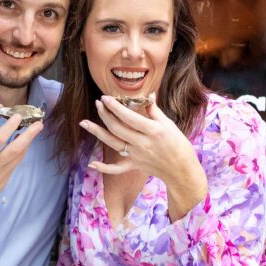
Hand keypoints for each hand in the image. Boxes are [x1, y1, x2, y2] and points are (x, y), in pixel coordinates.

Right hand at [0, 106, 42, 213]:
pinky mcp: (2, 183)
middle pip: (14, 150)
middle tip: (38, 124)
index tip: (18, 116)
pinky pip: (15, 165)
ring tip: (32, 131)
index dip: (10, 126)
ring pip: (18, 157)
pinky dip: (20, 153)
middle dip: (29, 135)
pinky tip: (22, 145)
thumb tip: (0, 107)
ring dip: (27, 143)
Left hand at [81, 96, 206, 220]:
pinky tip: (91, 164)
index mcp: (153, 131)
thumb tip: (148, 95)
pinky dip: (103, 168)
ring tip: (84, 122)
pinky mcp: (133, 165)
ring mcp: (136, 156)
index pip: (129, 117)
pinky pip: (116, 169)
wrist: (181, 170)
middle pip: (117, 128)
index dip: (116, 107)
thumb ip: (154, 110)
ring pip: (112, 143)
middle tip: (98, 103)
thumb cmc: (178, 144)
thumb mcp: (169, 124)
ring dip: (97, 132)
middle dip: (105, 114)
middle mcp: (142, 143)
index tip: (106, 97)